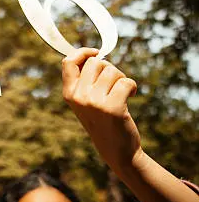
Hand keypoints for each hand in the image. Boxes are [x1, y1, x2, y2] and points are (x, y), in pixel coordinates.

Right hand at [62, 48, 141, 172]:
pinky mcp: (113, 107)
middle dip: (108, 67)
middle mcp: (78, 97)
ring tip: (121, 92)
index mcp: (68, 93)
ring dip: (121, 78)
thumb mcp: (84, 101)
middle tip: (113, 82)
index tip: (96, 53)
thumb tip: (93, 54)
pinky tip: (130, 96)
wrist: (116, 149)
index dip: (83, 52)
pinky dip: (132, 86)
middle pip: (95, 63)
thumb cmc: (102, 120)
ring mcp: (94, 102)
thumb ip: (83, 80)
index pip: (68, 61)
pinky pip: (126, 81)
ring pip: (112, 70)